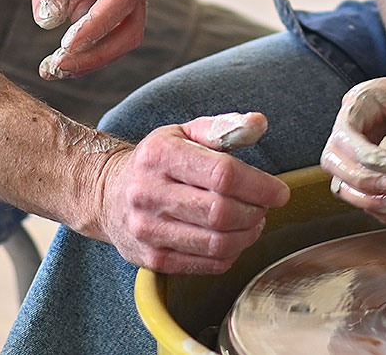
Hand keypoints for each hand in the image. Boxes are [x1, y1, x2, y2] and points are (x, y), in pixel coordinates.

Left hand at [21, 0, 151, 79]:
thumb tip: (48, 22)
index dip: (98, 25)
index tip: (66, 44)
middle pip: (130, 26)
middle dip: (97, 52)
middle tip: (56, 66)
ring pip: (121, 38)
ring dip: (91, 59)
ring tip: (52, 69)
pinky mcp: (108, 8)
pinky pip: (104, 38)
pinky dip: (84, 54)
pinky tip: (56, 63)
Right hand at [93, 113, 289, 274]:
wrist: (106, 193)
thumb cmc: (157, 161)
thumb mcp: (183, 133)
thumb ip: (223, 127)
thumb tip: (259, 123)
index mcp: (160, 155)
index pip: (223, 174)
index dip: (260, 186)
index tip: (279, 192)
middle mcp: (149, 193)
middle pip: (221, 212)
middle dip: (255, 212)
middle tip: (264, 207)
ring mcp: (148, 230)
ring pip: (216, 243)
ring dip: (247, 235)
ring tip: (253, 222)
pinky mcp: (152, 259)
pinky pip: (206, 264)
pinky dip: (230, 254)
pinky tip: (233, 239)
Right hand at [320, 73, 385, 222]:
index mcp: (358, 103)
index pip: (345, 131)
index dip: (363, 153)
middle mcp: (347, 130)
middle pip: (332, 161)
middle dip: (360, 179)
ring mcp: (350, 153)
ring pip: (339, 183)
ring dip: (364, 199)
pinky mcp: (361, 172)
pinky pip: (357, 196)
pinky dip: (374, 207)